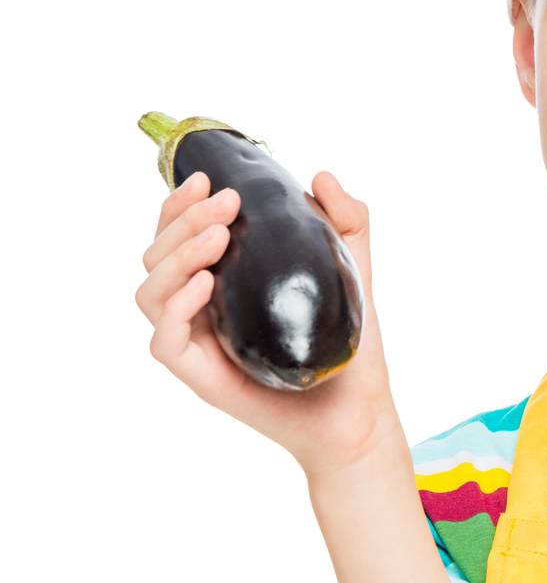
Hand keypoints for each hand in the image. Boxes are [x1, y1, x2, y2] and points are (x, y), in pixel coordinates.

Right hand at [134, 169, 403, 477]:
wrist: (359, 405)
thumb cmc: (350, 337)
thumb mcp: (355, 263)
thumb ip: (347, 216)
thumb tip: (319, 176)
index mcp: (222, 279)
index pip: (177, 236)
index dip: (179, 205)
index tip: (207, 178)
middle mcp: (200, 308)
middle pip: (157, 257)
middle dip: (183, 220)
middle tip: (226, 203)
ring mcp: (198, 343)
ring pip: (151, 293)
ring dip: (177, 255)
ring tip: (221, 235)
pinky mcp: (202, 378)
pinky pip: (163, 341)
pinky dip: (176, 307)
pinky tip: (208, 284)